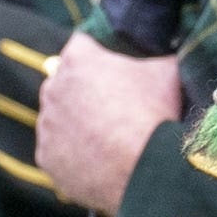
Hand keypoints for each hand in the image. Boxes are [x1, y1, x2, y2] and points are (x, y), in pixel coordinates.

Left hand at [33, 40, 183, 214]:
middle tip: (113, 108)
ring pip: (59, 118)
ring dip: (76, 124)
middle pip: (65, 83)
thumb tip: (170, 49)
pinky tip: (97, 161)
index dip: (100, 57)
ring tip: (107, 139)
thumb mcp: (168, 71)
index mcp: (77, 59)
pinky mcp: (46, 157)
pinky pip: (57, 151)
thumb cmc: (156, 114)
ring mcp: (47, 124)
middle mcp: (53, 88)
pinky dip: (73, 155)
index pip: (82, 47)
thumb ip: (159, 55)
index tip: (115, 71)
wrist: (145, 169)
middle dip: (84, 91)